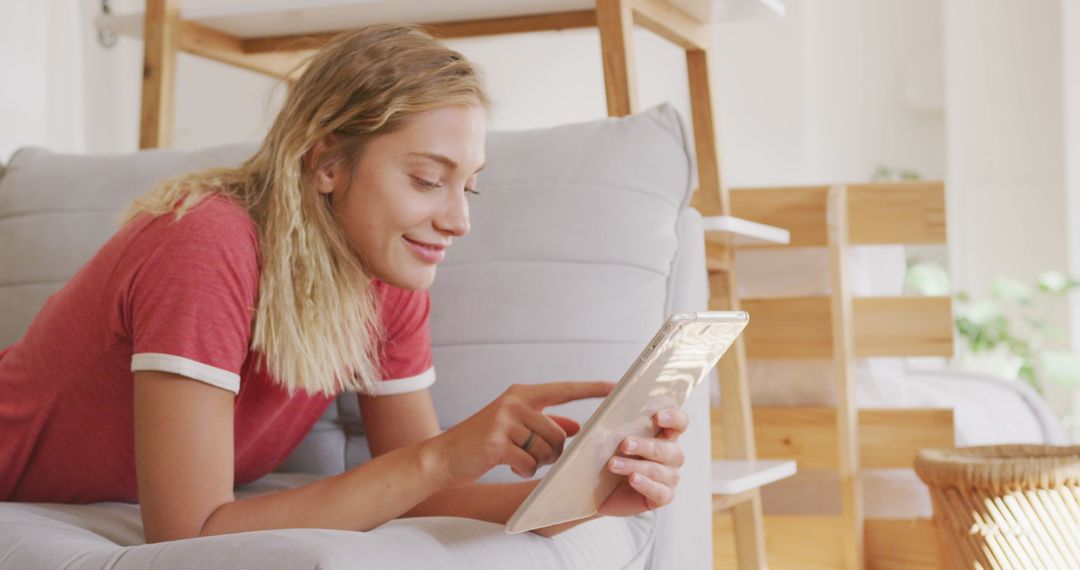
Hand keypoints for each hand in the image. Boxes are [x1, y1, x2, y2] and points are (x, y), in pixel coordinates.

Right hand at [426, 381, 614, 487]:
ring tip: (516, 458)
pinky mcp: (497, 442)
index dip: (591, 389)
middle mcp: (514, 402)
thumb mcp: (516, 427)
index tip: (615, 386)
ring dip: (537, 462)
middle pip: (558, 433)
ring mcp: (504, 420)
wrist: (444, 456)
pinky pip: (528, 463)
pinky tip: (507, 464)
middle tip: (532, 456)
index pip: (564, 390)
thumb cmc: (484, 442)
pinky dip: (522, 470)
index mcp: (522, 394)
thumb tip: (576, 427)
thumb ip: (546, 424)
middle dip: (552, 452)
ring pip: (546, 449)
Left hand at [597, 407, 688, 516]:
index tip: (656, 416)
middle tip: (624, 444)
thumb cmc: (607, 457)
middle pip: (670, 449)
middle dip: (646, 446)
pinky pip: (660, 492)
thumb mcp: (608, 437)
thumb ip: (613, 423)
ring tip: (613, 464)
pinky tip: (632, 479)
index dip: (673, 417)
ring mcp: (669, 477)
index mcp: (664, 435)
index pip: (680, 422)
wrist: (597, 490)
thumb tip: (603, 405)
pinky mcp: (662, 497)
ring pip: (660, 471)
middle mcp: (671, 456)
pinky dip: (645, 484)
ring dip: (635, 466)